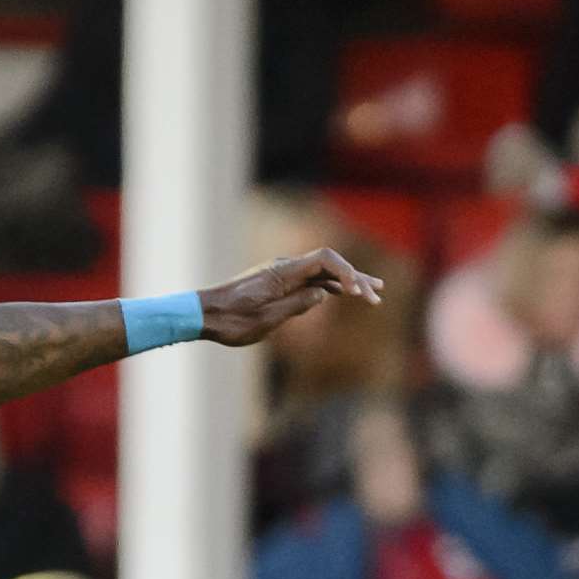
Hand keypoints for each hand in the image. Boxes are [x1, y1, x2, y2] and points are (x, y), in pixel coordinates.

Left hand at [197, 247, 382, 346]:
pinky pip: (308, 281)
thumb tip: (323, 293)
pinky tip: (343, 293)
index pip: (324, 259)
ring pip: (320, 273)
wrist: (202, 314)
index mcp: (282, 272)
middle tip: (376, 296)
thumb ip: (297, 305)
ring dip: (345, 282)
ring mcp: (280, 275)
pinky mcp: (276, 284)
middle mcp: (283, 268)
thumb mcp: (266, 319)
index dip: (346, 271)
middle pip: (327, 265)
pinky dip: (328, 287)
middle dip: (354, 278)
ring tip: (372, 292)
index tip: (356, 292)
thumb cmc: (230, 320)